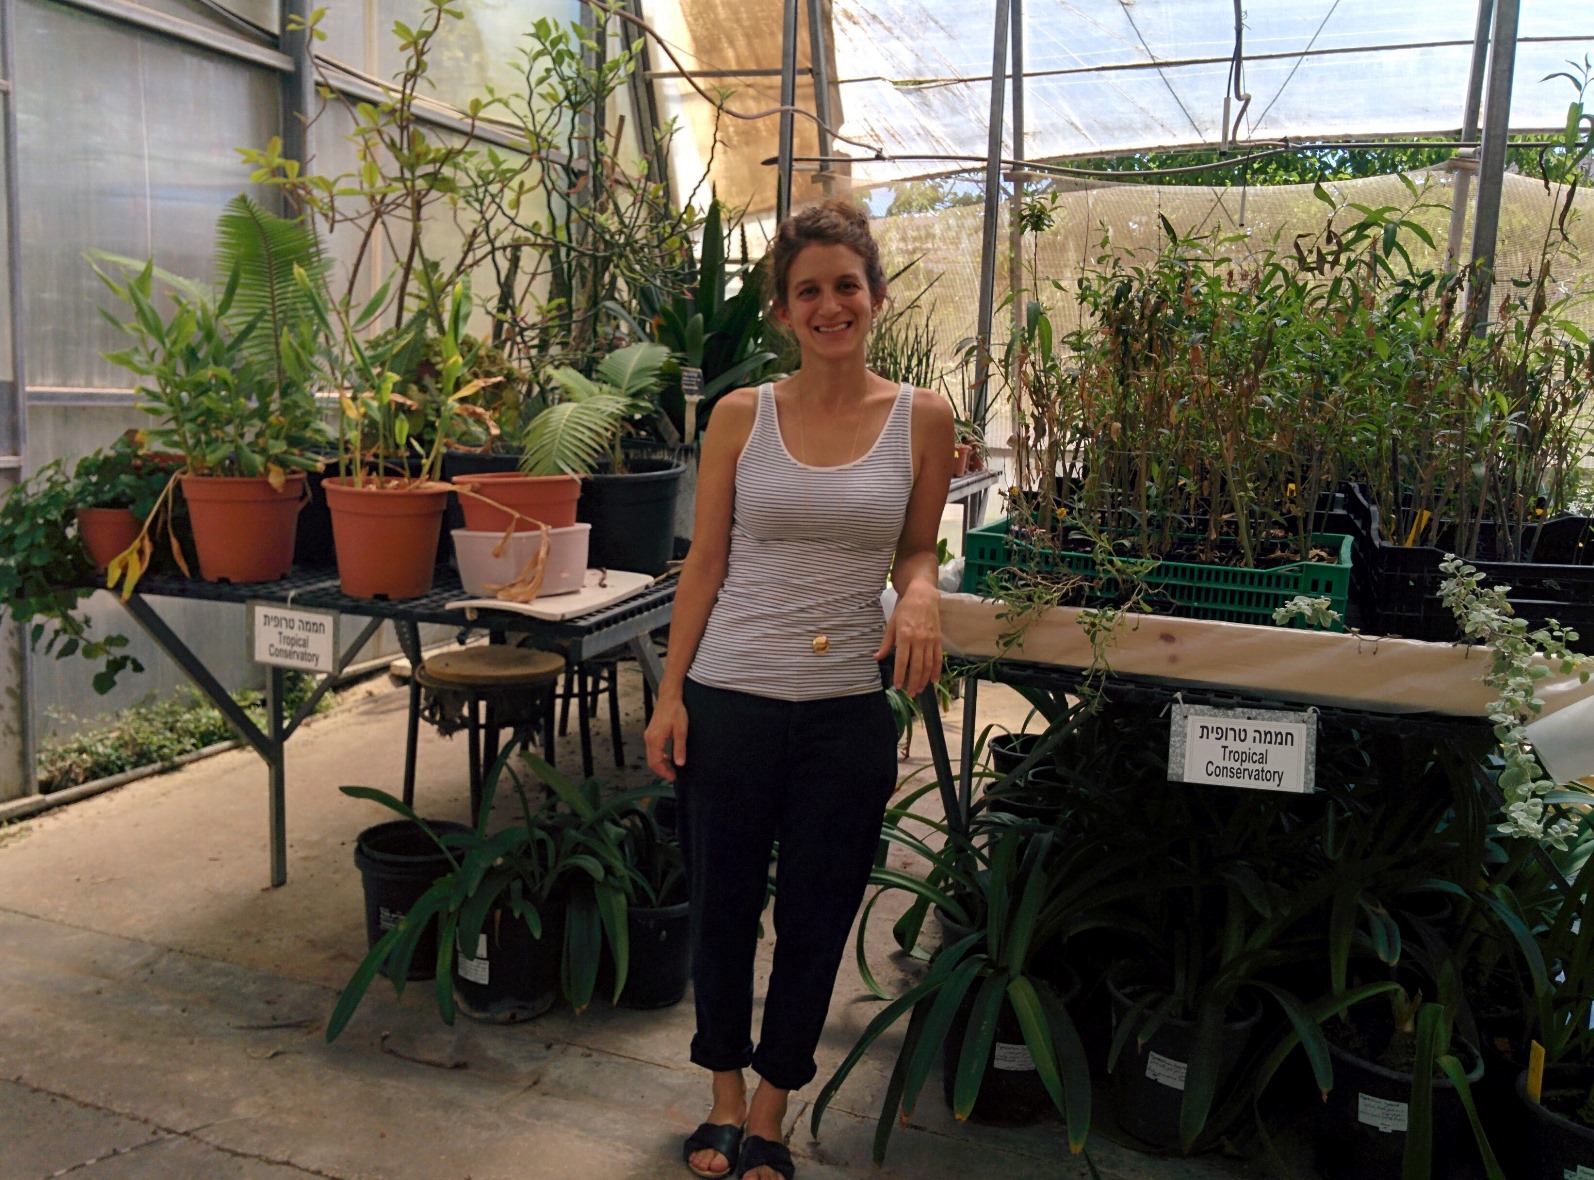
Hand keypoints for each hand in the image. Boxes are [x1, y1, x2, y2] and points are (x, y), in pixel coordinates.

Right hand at [644, 695, 687, 781]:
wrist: (669, 697)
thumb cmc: (675, 711)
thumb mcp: (681, 731)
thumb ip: (680, 748)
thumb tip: (679, 763)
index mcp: (655, 739)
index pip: (655, 762)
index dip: (664, 772)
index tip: (672, 777)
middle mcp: (649, 738)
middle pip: (651, 761)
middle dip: (662, 770)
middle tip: (673, 775)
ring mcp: (649, 735)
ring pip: (651, 755)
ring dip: (660, 763)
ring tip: (672, 768)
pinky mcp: (651, 733)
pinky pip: (652, 749)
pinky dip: (659, 756)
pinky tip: (667, 757)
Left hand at [875, 583, 941, 697]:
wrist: (923, 596)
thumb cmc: (904, 609)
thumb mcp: (891, 623)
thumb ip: (886, 643)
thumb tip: (877, 657)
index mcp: (905, 636)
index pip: (902, 661)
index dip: (900, 675)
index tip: (898, 686)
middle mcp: (919, 640)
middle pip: (917, 666)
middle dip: (913, 682)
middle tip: (910, 693)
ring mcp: (930, 640)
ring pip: (928, 665)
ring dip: (924, 679)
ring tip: (919, 690)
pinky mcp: (938, 640)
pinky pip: (938, 658)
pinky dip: (937, 670)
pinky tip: (934, 680)